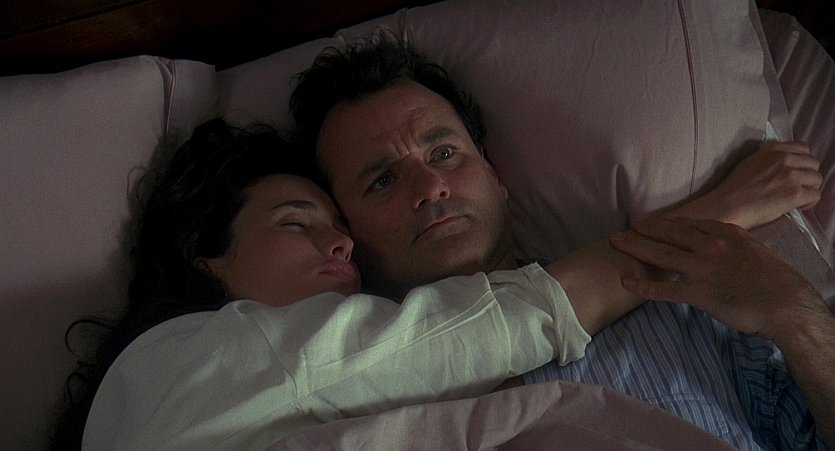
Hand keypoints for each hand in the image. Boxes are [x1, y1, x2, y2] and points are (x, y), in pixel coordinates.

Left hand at [610, 217, 823, 340]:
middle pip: (668, 234)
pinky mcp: (698, 292)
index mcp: (724, 233)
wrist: (785, 304)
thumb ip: (732, 243)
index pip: (686, 224)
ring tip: (616, 244)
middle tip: (623, 228)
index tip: (649, 222)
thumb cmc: (775, 280)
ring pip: (660, 255)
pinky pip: (664, 289)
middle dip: (643, 230)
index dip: (664, 223)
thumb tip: (719, 241)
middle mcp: (710, 245)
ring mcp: (702, 268)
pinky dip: (643, 286)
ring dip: (635, 248)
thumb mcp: (753, 249)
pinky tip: (626, 283)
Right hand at [670, 141, 821, 229]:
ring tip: (797, 198)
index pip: (803, 148)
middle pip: (813, 164)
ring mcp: (790, 175)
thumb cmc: (734, 189)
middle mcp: (783, 158)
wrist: (726, 206)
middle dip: (808, 176)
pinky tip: (797, 206)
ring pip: (817, 179)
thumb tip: (784, 163)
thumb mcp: (750, 162)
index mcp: (772, 149)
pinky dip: (809, 202)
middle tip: (797, 187)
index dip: (802, 162)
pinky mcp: (794, 193)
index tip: (797, 171)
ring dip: (809, 189)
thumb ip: (769, 157)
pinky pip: (815, 195)